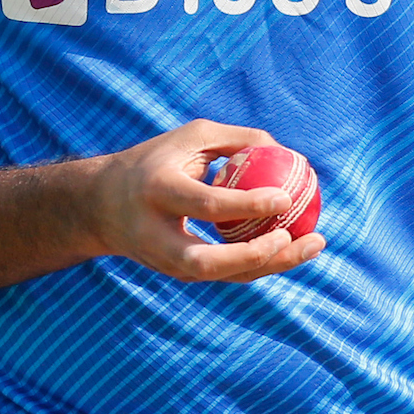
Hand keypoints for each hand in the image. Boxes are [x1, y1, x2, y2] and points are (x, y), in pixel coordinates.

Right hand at [87, 119, 325, 283]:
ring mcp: (164, 262)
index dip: (249, 204)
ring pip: (222, 275)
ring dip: (270, 266)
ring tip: (313, 244)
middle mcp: (156, 234)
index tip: (287, 197)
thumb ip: (238, 140)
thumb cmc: (157, 161)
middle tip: (295, 237)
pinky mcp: (177, 274)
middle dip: (256, 256)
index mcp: (157, 191)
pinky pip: (225, 274)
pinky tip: (293, 247)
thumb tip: (287, 153)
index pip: (207, 205)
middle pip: (208, 261)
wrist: (100, 206)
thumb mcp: (191, 137)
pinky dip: (261, 264)